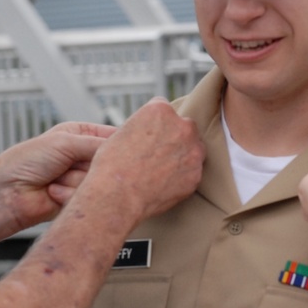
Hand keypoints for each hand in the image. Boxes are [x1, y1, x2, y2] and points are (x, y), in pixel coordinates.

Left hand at [0, 121, 116, 238]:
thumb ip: (99, 144)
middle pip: (109, 161)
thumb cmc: (25, 162)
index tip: (127, 149)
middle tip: (73, 165)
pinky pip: (89, 196)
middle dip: (91, 164)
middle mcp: (81, 155)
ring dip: (76, 180)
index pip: (112, 136)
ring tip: (55, 179)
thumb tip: (125, 147)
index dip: (119, 143)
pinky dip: (70, 194)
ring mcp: (79, 178)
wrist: (5, 195)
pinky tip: (53, 192)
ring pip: (99, 180)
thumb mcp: (65, 142)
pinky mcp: (77, 199)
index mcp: (79, 134)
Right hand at [85, 98, 204, 222]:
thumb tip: (152, 131)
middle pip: (184, 127)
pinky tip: (164, 183)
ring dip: (182, 156)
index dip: (153, 125)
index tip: (146, 137)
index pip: (164, 110)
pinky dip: (182, 177)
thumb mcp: (123, 132)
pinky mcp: (196, 175)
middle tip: (155, 154)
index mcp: (161, 111)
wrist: (117, 197)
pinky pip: (192, 172)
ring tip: (159, 170)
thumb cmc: (112, 165)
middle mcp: (182, 126)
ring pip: (193, 149)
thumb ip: (144, 126)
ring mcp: (193, 151)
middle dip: (174, 137)